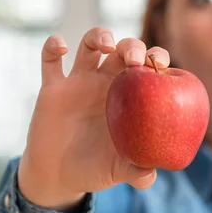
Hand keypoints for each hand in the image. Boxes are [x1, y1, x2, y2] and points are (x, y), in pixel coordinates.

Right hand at [18, 27, 170, 210]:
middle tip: (135, 60)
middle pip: (124, 49)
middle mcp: (108, 83)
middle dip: (132, 46)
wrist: (60, 176)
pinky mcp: (53, 88)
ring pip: (90, 44)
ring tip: (106, 44)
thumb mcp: (119, 171)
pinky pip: (50, 60)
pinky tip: (60, 46)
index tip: (161, 65)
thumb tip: (151, 176)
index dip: (158, 58)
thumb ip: (137, 172)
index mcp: (131, 97)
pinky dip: (52, 47)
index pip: (150, 68)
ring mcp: (80, 82)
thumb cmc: (97, 169)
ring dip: (99, 36)